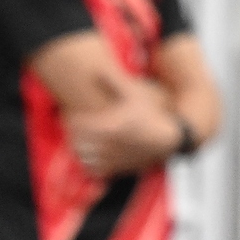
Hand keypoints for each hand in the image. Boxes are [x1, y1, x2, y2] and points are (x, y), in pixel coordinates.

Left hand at [65, 77, 180, 176]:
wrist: (167, 139)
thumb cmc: (149, 114)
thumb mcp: (133, 95)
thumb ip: (113, 82)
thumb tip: (96, 69)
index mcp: (110, 126)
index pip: (79, 126)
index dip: (71, 120)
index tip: (71, 115)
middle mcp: (109, 144)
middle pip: (78, 142)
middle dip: (73, 135)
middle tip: (72, 129)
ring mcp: (112, 158)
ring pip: (83, 157)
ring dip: (79, 149)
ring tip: (80, 140)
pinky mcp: (115, 169)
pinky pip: (93, 169)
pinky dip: (88, 163)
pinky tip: (91, 153)